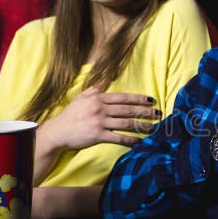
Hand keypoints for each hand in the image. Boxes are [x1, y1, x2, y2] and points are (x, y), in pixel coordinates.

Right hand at [39, 86, 157, 150]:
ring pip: (126, 123)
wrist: (58, 131)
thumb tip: (107, 77)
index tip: (151, 100)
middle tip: (159, 113)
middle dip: (145, 111)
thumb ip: (96, 88)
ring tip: (153, 127)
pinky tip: (140, 142)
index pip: (123, 97)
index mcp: (98, 98)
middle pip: (128, 110)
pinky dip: (130, 140)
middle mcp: (100, 109)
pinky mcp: (98, 136)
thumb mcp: (82, 97)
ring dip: (141, 125)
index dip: (138, 98)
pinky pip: (118, 138)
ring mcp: (99, 122)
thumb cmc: (71, 113)